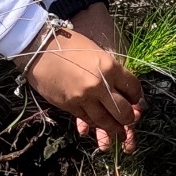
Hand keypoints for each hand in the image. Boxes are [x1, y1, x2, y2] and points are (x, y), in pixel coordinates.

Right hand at [67, 5, 141, 151]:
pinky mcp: (70, 106)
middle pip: (124, 111)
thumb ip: (110, 69)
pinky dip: (95, 124)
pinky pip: (88, 120)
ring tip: (118, 131)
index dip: (137, 97)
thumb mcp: (96, 51)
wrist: (38, 48)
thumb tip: (121, 87)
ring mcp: (84, 98)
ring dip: (114, 128)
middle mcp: (99, 85)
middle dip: (130, 118)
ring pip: (106, 121)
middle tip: (130, 119)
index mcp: (109, 66)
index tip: (135, 99)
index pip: (133, 89)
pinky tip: (98, 124)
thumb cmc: (68, 44)